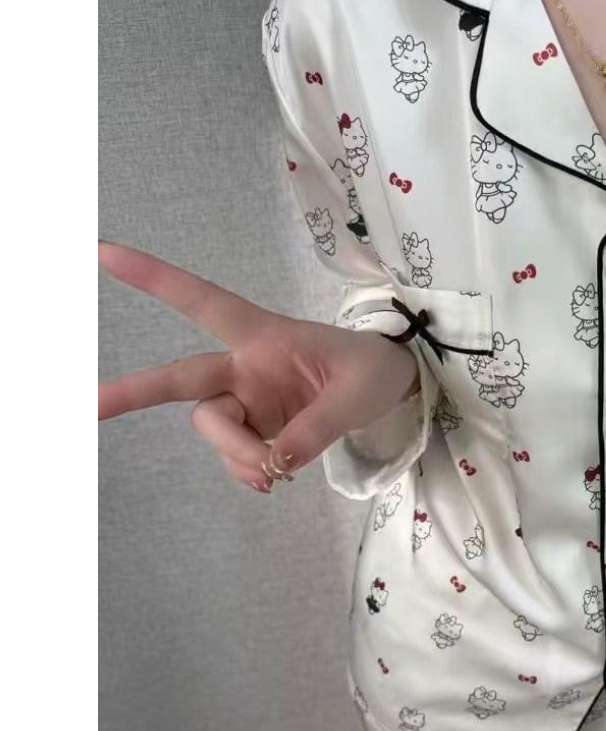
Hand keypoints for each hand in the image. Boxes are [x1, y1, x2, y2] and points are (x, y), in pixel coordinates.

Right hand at [98, 240, 419, 492]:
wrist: (392, 389)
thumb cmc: (373, 370)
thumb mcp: (358, 393)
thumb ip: (318, 427)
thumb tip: (276, 462)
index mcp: (265, 335)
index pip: (204, 303)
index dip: (156, 279)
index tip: (104, 253)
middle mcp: (245, 367)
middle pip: (182, 380)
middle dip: (134, 392)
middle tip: (87, 406)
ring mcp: (247, 400)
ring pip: (213, 430)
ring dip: (238, 455)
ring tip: (279, 471)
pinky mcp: (256, 428)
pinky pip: (233, 455)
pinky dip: (248, 470)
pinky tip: (274, 477)